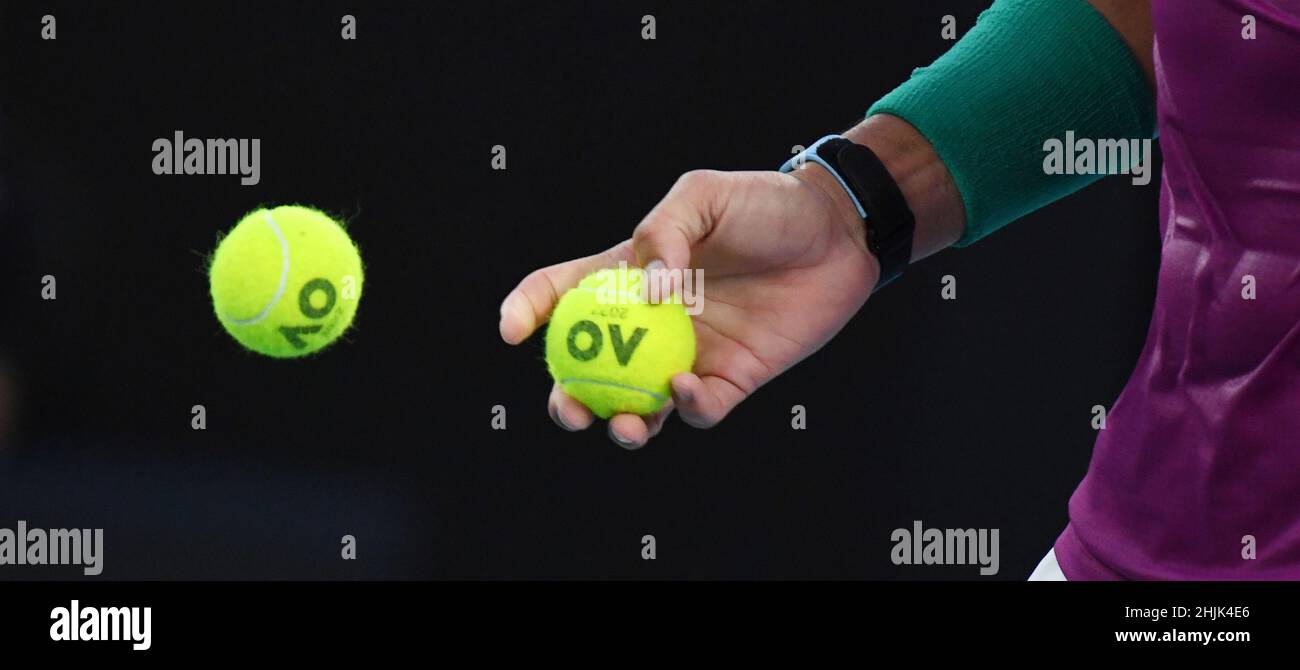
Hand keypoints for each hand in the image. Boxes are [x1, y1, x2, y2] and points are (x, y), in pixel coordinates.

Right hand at [499, 167, 878, 448]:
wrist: (840, 232)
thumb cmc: (767, 205)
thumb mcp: (704, 196)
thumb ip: (666, 232)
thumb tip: (644, 294)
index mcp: (630, 274)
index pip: (562, 295)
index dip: (526, 311)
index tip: (510, 330)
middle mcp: (652, 322)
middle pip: (590, 369)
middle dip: (566, 397)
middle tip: (569, 407)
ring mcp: (689, 354)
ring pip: (638, 404)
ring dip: (620, 422)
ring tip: (622, 423)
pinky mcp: (732, 379)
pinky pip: (697, 409)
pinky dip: (685, 408)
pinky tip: (686, 387)